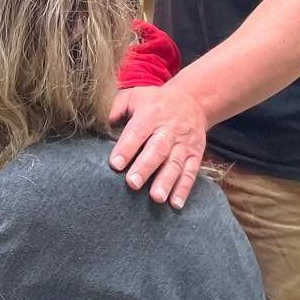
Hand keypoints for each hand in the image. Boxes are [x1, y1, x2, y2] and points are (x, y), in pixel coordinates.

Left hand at [108, 83, 206, 209]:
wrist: (192, 101)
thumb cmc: (155, 102)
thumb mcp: (134, 96)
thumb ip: (117, 108)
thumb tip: (104, 124)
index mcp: (151, 114)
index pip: (137, 131)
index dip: (127, 147)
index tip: (115, 164)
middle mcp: (169, 129)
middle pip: (157, 150)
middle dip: (145, 167)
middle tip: (132, 184)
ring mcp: (184, 143)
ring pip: (175, 163)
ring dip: (166, 181)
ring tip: (156, 197)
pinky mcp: (195, 154)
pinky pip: (191, 172)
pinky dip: (184, 188)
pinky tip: (175, 204)